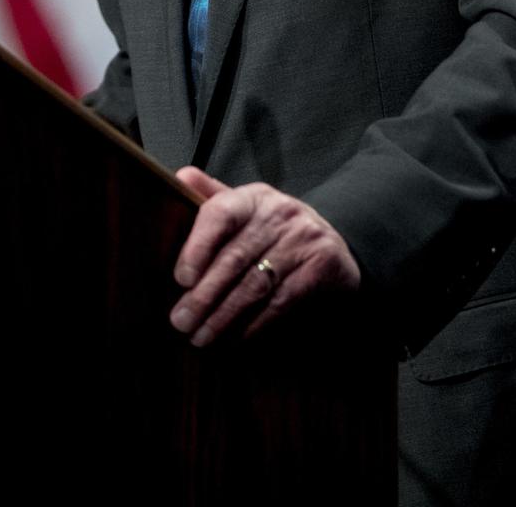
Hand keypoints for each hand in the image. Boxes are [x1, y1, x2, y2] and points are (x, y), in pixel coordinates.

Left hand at [169, 166, 359, 346]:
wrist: (335, 243)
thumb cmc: (274, 229)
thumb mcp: (248, 207)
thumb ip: (214, 197)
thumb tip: (180, 176)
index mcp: (254, 197)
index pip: (221, 214)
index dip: (198, 246)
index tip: (181, 279)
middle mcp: (280, 214)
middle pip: (234, 258)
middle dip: (204, 295)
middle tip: (180, 321)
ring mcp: (303, 240)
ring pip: (255, 285)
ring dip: (224, 316)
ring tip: (201, 337)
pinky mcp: (321, 267)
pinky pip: (281, 302)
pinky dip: (254, 324)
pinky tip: (234, 338)